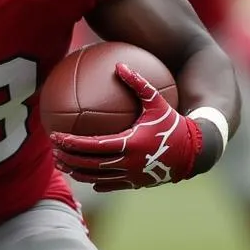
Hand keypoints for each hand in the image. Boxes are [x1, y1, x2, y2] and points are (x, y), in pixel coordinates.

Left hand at [50, 64, 202, 191]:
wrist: (196, 152)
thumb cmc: (174, 123)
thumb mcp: (157, 101)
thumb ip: (137, 83)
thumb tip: (119, 65)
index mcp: (130, 143)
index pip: (92, 145)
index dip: (71, 143)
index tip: (55, 136)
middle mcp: (128, 163)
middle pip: (88, 164)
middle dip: (67, 159)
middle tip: (53, 151)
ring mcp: (131, 176)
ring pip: (95, 178)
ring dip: (75, 172)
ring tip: (61, 164)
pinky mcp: (135, 184)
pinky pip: (107, 185)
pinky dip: (92, 181)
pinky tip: (82, 174)